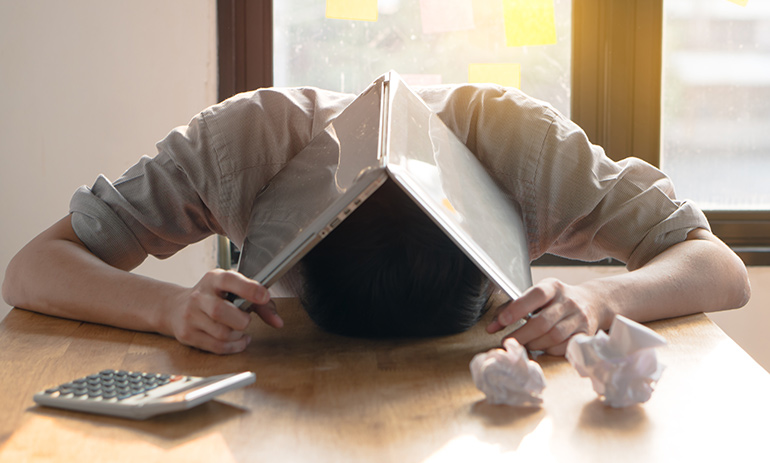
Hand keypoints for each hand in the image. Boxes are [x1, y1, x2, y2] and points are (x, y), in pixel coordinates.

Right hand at [164, 269, 282, 353]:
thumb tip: (278, 322)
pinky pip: (217, 347)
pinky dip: (234, 346)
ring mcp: (190, 316)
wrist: (175, 307)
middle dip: (241, 320)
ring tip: (239, 330)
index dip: (249, 289)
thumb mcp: (233, 291)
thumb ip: (260, 303)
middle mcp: (199, 296)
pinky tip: (237, 340)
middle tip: (245, 320)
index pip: (230, 281)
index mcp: (213, 279)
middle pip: (221, 312)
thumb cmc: (213, 297)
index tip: (264, 296)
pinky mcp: (187, 335)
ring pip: (221, 333)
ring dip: (238, 335)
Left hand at [486, 278, 607, 355]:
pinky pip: (564, 347)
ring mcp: (579, 318)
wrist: (592, 303)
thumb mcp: (537, 296)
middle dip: (521, 335)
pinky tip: (543, 347)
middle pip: (542, 322)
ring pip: (553, 337)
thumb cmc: (555, 301)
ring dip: (534, 344)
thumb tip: (492, 327)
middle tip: (508, 342)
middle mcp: (568, 301)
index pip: (535, 295)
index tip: (501, 321)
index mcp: (553, 287)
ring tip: (525, 344)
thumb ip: (514, 307)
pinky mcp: (585, 334)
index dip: (517, 309)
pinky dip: (549, 350)